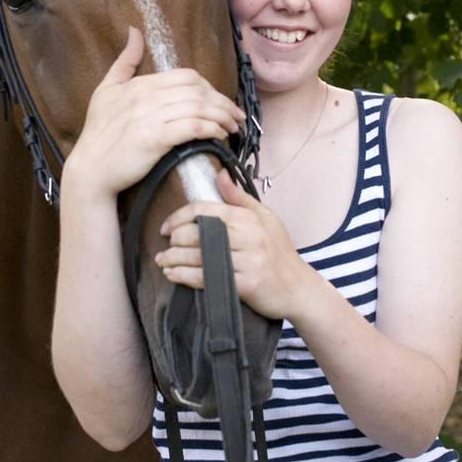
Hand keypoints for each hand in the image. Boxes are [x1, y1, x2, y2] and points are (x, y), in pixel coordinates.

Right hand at [65, 28, 244, 198]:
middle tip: (235, 116)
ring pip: (199, 108)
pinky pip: (193, 127)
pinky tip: (220, 135)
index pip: (187, 76)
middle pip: (198, 91)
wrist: (90, 169)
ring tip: (233, 127)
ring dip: (223, 117)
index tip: (219, 101)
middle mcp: (147, 96)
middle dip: (223, 103)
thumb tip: (134, 31)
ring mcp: (151, 117)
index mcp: (140, 84)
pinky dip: (211, 129)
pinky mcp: (155, 139)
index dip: (210, 87)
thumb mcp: (106, 89)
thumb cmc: (98, 133)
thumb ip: (124, 61)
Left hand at [155, 169, 307, 318]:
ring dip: (174, 260)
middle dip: (174, 240)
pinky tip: (174, 276)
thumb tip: (220, 174)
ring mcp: (247, 261)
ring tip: (163, 261)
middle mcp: (248, 237)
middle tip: (164, 246)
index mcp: (248, 218)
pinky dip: (185, 277)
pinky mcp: (245, 285)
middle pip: (197, 233)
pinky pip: (207, 279)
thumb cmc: (279, 251)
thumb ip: (239, 197)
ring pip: (199, 257)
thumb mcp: (264, 217)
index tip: (166, 227)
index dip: (179, 217)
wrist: (299, 287)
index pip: (204, 210)